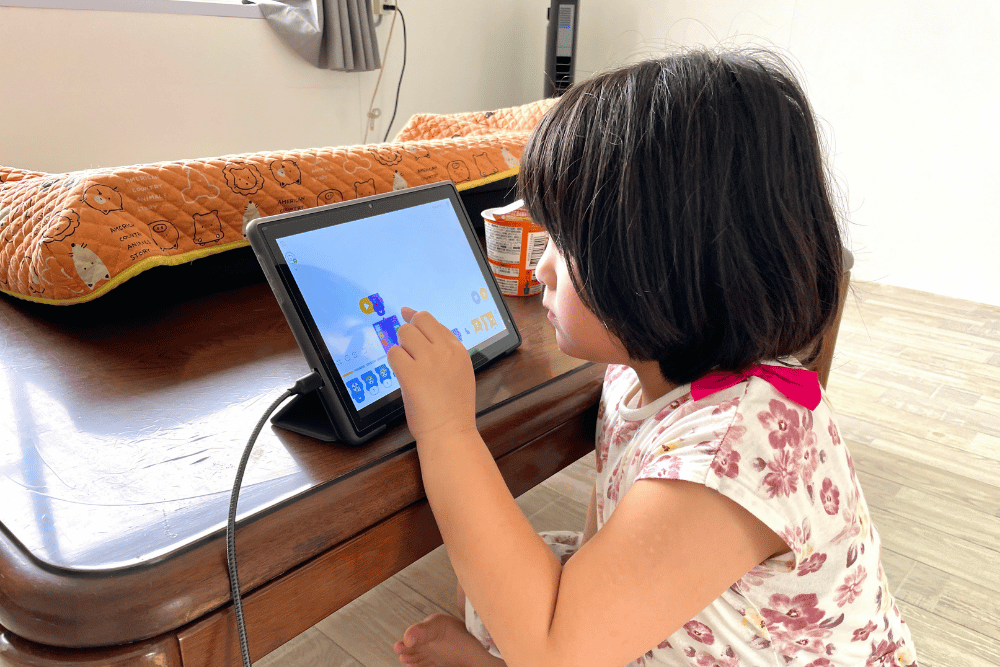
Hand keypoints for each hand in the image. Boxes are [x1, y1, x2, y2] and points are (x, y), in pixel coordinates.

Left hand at [387, 307, 477, 444]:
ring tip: (407, 366)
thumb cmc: (453, 408)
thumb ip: (445, 351)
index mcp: (459, 351)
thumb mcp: (460, 372)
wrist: (450, 432)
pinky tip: (402, 374)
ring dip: (401, 347)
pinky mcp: (411, 374)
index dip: (417, 318)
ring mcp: (428, 361)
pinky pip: (394, 353)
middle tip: (407, 349)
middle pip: (418, 321)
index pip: (434, 322)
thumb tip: (422, 327)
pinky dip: (394, 362)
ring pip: (404, 333)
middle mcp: (445, 351)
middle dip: (408, 331)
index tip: (407, 314)